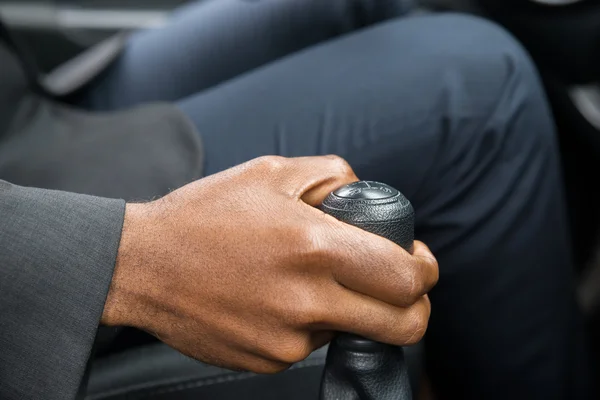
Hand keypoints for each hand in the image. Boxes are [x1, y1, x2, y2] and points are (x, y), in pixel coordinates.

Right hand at [101, 155, 437, 372]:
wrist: (143, 264)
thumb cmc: (204, 214)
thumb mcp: (272, 173)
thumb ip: (334, 178)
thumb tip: (369, 200)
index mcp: (314, 247)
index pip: (406, 278)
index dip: (424, 271)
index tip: (418, 261)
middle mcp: (306, 301)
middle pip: (403, 326)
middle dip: (414, 308)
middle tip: (397, 287)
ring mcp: (287, 339)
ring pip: (353, 332)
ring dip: (349, 309)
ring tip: (304, 278)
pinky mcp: (267, 359)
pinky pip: (310, 343)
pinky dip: (308, 322)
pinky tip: (274, 296)